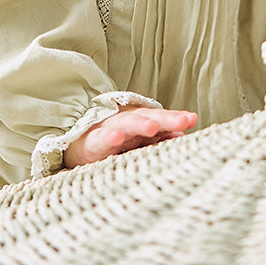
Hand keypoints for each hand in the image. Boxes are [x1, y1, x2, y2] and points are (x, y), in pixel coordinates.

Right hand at [64, 107, 197, 167]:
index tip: (192, 119)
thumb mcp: (136, 144)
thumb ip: (157, 140)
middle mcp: (124, 123)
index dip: (174, 118)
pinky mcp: (90, 144)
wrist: (73, 148)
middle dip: (165, 119)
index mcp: (137, 124)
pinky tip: (118, 138)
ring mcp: (106, 131)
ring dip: (139, 124)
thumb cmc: (110, 146)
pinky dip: (108, 138)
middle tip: (183, 120)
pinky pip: (100, 140)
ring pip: (125, 124)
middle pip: (146, 117)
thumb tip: (181, 135)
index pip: (159, 118)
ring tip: (154, 126)